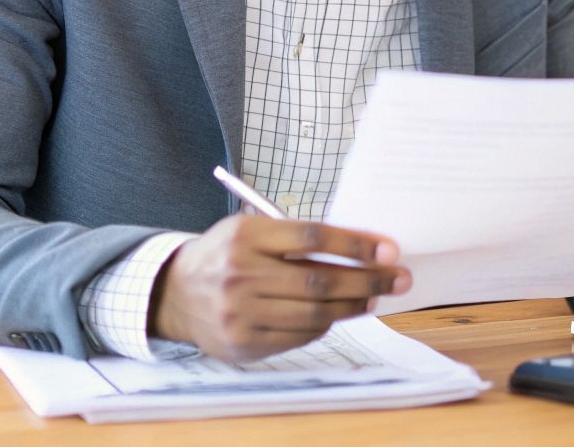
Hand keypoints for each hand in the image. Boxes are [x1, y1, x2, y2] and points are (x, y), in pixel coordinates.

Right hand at [151, 214, 408, 361]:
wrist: (175, 293)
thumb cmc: (227, 254)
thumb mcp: (252, 230)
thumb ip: (297, 237)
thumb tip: (364, 248)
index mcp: (244, 236)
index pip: (312, 237)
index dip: (355, 245)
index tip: (389, 250)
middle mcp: (239, 274)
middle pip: (319, 280)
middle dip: (367, 280)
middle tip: (399, 278)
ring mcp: (239, 313)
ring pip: (314, 313)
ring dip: (353, 306)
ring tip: (375, 296)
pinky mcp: (242, 344)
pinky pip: (298, 336)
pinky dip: (325, 326)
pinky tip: (340, 314)